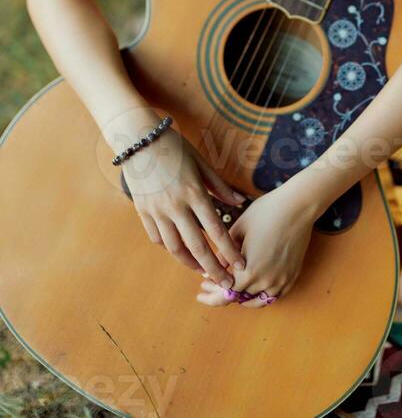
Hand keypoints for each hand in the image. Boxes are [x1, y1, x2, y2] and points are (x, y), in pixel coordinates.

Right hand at [121, 125, 246, 284]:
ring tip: (203, 271)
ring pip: (174, 247)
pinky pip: (157, 237)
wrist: (139, 139)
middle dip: (213, 268)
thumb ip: (220, 186)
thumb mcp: (201, 163)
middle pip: (197, 246)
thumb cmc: (175, 147)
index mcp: (194, 193)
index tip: (240, 266)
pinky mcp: (142, 211)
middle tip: (225, 284)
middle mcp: (175, 206)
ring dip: (190, 263)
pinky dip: (169, 247)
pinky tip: (180, 251)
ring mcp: (157, 211)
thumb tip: (239, 203)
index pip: (216, 230)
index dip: (229, 251)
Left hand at [196, 186, 313, 308]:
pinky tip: (253, 288)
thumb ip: (224, 253)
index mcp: (248, 271)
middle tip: (210, 285)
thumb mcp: (238, 229)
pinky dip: (262, 296)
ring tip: (231, 289)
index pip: (225, 293)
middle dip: (222, 292)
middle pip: (239, 297)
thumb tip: (212, 269)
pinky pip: (274, 295)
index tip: (201, 291)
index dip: (212, 294)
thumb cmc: (266, 212)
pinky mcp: (292, 275)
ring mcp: (281, 280)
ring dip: (242, 296)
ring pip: (257, 300)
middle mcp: (265, 281)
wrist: (298, 205)